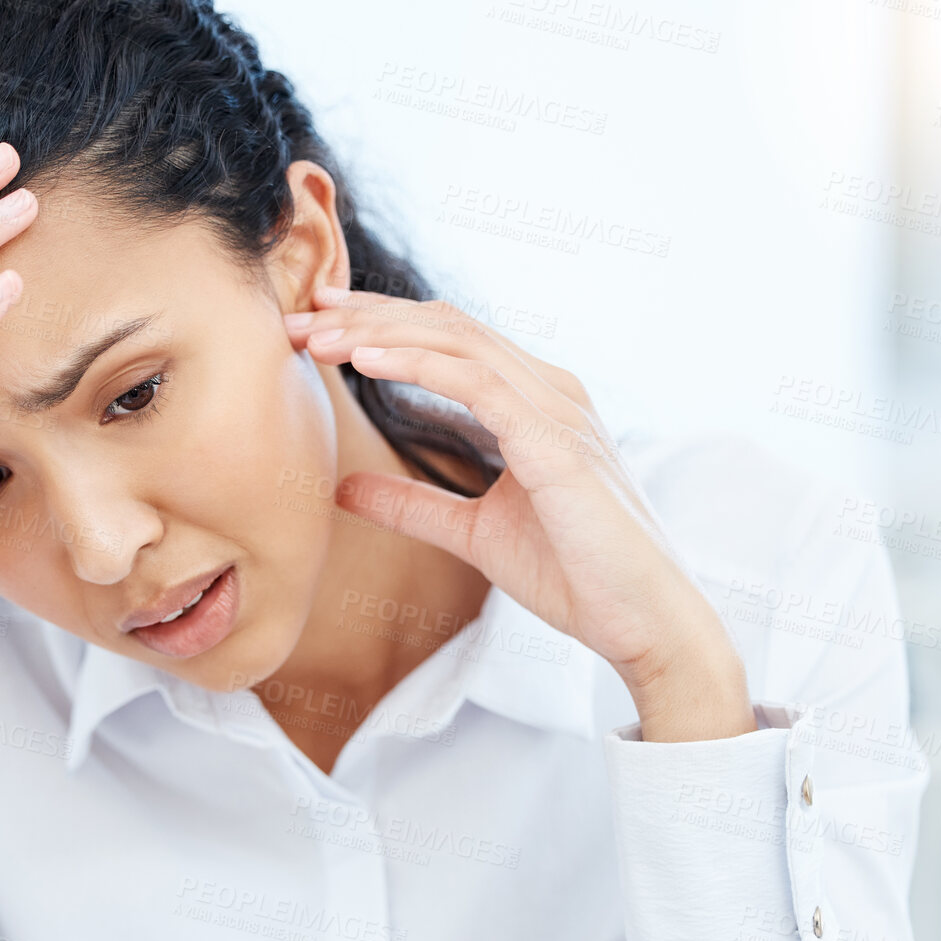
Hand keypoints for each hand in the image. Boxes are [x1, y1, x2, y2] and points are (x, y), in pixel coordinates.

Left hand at [285, 285, 754, 742]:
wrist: (644, 623)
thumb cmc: (576, 575)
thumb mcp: (472, 534)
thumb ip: (412, 504)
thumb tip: (344, 487)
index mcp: (536, 403)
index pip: (449, 340)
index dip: (381, 324)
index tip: (316, 325)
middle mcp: (550, 391)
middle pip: (447, 326)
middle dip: (368, 317)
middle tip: (297, 320)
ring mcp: (558, 410)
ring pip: (458, 343)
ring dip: (381, 333)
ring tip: (318, 337)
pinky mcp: (558, 444)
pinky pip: (479, 384)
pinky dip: (419, 365)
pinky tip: (368, 361)